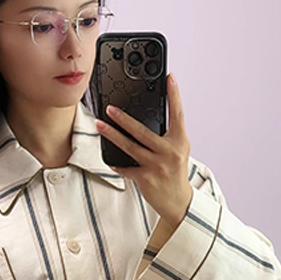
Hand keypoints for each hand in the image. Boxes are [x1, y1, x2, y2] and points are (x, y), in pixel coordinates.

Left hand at [95, 73, 192, 231]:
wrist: (178, 201)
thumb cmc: (175, 173)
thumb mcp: (178, 151)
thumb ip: (168, 135)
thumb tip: (146, 118)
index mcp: (180, 141)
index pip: (177, 114)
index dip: (174, 95)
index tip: (169, 78)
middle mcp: (170, 152)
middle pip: (143, 131)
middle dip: (124, 119)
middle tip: (110, 108)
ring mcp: (157, 166)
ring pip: (131, 147)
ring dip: (113, 135)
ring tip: (100, 125)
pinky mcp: (146, 178)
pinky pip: (127, 168)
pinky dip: (117, 163)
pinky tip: (109, 158)